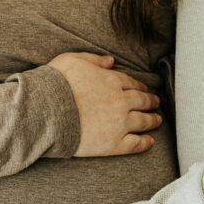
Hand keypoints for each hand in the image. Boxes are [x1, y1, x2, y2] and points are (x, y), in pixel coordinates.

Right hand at [47, 53, 161, 157]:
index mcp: (111, 80)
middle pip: (141, 101)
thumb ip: (93, 59)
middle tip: (155, 103)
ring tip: (157, 120)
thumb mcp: (73, 60)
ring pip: (143, 121)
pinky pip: (135, 143)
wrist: (46, 111)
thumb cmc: (55, 83)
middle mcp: (120, 100)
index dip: (139, 87)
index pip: (131, 83)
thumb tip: (111, 61)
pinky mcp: (114, 143)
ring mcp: (119, 122)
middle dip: (150, 101)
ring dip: (152, 120)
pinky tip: (150, 142)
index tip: (144, 90)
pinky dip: (145, 142)